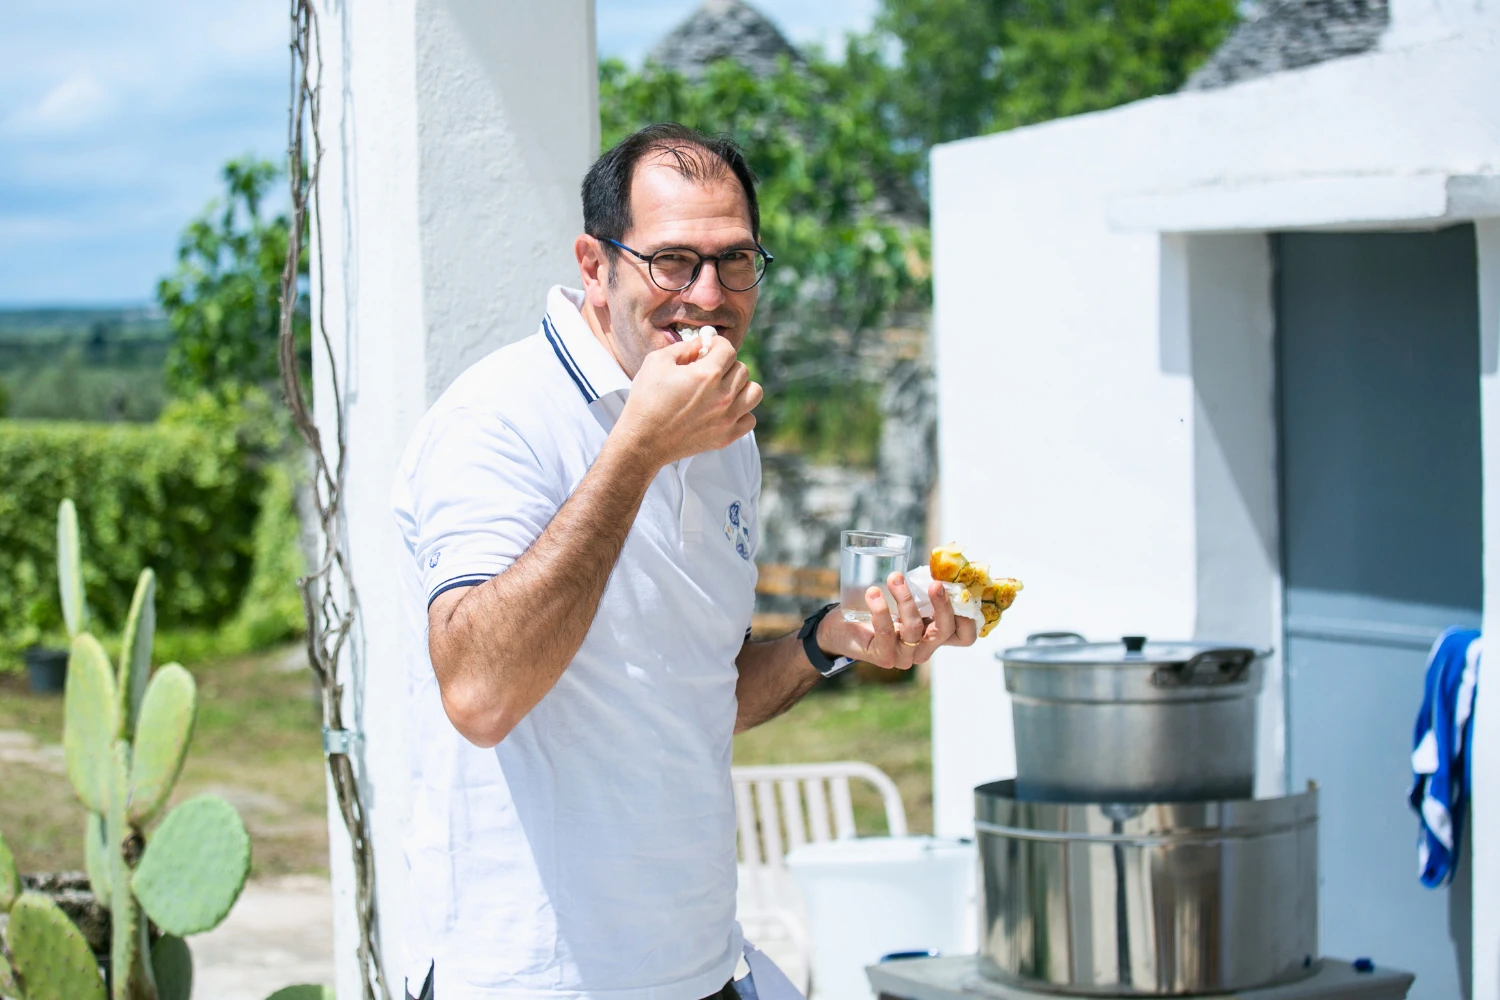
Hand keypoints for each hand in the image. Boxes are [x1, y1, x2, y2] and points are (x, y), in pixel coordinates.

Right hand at [616, 335, 762, 467]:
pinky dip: (741, 413)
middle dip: (726, 365)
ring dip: (741, 387)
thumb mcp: (657, 362)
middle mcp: (722, 396)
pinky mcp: (726, 436)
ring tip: (724, 389)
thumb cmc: (646, 400)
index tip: (709, 348)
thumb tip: (701, 344)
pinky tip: (724, 410)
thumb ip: (683, 348)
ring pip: (754, 392)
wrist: (643, 441)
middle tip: (710, 370)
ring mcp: (727, 418)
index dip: (717, 345)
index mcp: (707, 374)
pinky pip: (750, 419)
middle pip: (742, 370)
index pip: (728, 349)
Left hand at [816, 572, 976, 670]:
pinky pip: (887, 633)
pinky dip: (880, 610)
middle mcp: (924, 648)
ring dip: (905, 599)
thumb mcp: (904, 596)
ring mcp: (904, 656)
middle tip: (934, 583)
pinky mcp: (884, 657)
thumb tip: (940, 562)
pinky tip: (874, 593)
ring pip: (914, 629)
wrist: (841, 626)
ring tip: (894, 578)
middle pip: (945, 631)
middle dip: (943, 605)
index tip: (961, 591)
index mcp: (934, 635)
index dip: (969, 618)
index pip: (964, 637)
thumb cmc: (876, 607)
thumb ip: (922, 587)